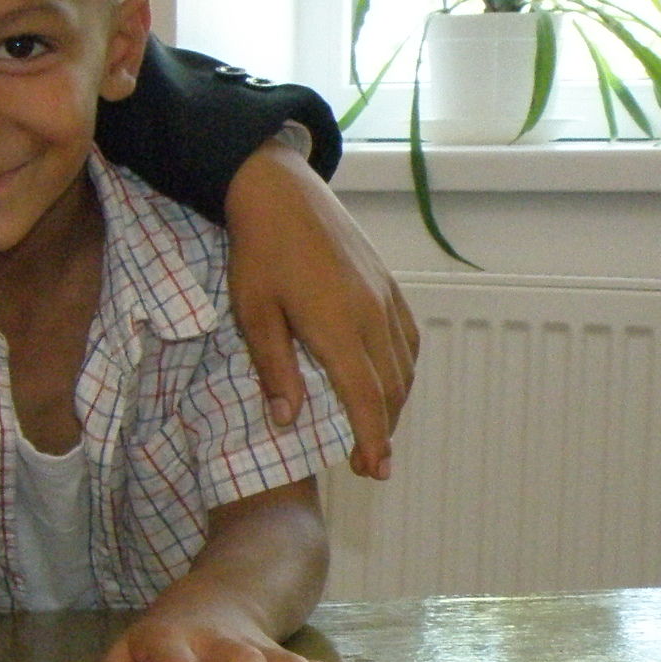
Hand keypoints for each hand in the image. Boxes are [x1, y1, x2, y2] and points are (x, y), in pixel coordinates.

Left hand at [224, 141, 418, 479]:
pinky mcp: (388, 283)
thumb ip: (273, 368)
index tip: (373, 470)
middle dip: (386, 430)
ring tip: (380, 430)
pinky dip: (404, 368)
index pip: (366, 398)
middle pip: (392, 387)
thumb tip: (287, 421)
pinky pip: (408, 337)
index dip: (373, 439)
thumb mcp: (253, 313)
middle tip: (374, 463)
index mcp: (337, 327)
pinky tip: (390, 381)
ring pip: (405, 364)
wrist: (281, 192)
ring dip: (397, 402)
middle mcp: (372, 315)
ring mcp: (386, 297)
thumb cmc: (258, 251)